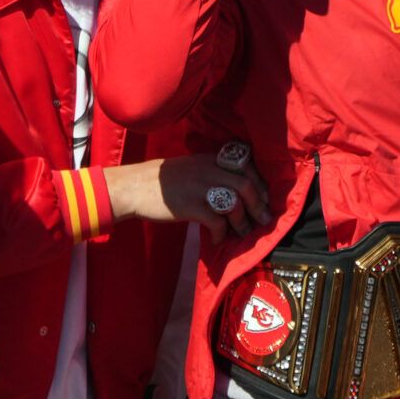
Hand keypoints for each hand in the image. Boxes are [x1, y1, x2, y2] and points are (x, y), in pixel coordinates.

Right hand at [105, 155, 271, 242]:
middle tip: (263, 219)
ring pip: (235, 204)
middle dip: (259, 204)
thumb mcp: (191, 168)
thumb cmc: (163, 181)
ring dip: (242, 222)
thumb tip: (235, 192)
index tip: (264, 197)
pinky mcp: (191, 206)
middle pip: (246, 185)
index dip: (260, 183)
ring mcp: (200, 187)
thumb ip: (212, 173)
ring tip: (242, 232)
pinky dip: (222, 233)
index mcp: (211, 159)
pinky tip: (218, 239)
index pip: (246, 166)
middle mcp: (209, 170)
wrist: (135, 187)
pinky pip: (217, 221)